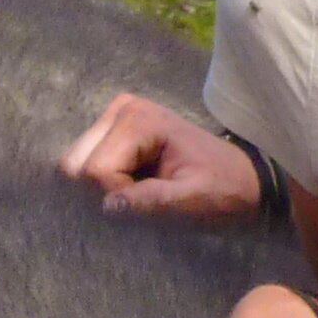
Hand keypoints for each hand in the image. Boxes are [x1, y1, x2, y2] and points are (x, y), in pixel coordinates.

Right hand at [61, 91, 265, 218]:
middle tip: (143, 200)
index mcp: (138, 119)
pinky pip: (85, 167)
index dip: (117, 198)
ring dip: (103, 191)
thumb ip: (153, 202)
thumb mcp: (194, 200)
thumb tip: (107, 207)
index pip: (95, 171)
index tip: (152, 204)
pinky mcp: (113, 134)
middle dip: (103, 193)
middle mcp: (120, 110)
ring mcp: (114, 119)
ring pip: (74, 168)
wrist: (243, 182)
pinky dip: (105, 186)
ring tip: (141, 193)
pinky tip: (134, 187)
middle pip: (74, 165)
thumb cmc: (223, 191)